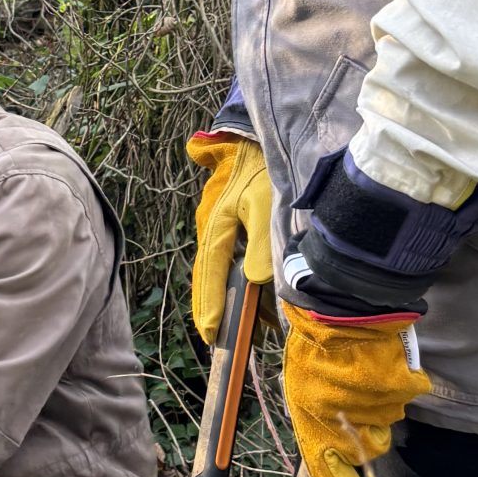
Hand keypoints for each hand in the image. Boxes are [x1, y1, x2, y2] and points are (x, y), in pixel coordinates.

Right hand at [187, 132, 273, 339]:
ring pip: (222, 269)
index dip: (210, 307)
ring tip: (247, 326)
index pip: (210, 275)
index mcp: (215, 226)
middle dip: (214, 309)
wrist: (257, 135)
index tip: (211, 335)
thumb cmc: (263, 166)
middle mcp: (212, 228)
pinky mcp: (232, 220)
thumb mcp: (267, 202)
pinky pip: (233, 257)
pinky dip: (243, 278)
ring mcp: (221, 225)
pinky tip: (260, 295)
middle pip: (210, 277)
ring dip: (232, 296)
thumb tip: (254, 281)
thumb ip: (261, 242)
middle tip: (221, 341)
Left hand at [280, 305, 430, 476]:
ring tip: (362, 369)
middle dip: (366, 429)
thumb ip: (320, 421)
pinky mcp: (398, 386)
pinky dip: (399, 379)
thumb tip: (342, 448)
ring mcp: (373, 406)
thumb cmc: (312, 343)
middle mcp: (342, 422)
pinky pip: (406, 391)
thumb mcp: (301, 386)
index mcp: (311, 423)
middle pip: (368, 446)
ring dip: (380, 401)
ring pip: (387, 418)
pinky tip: (382, 358)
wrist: (334, 302)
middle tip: (353, 394)